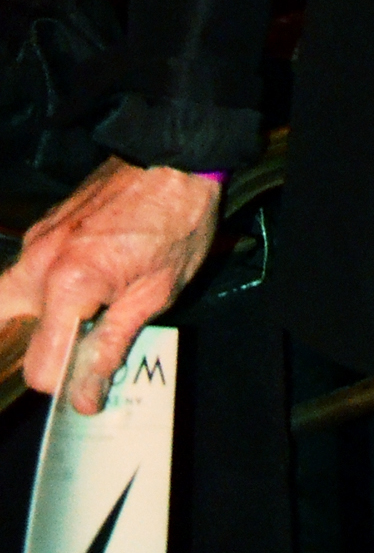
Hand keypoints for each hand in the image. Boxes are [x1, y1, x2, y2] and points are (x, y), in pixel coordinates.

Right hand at [0, 158, 220, 412]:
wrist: (176, 155)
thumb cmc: (177, 219)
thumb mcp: (156, 294)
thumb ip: (112, 346)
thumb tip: (84, 396)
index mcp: (69, 284)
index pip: (41, 366)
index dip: (67, 384)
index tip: (92, 386)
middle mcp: (40, 263)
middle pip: (10, 333)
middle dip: (44, 349)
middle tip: (83, 347)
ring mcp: (37, 242)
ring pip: (11, 302)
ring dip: (43, 319)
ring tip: (87, 316)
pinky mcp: (43, 229)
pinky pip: (29, 273)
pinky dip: (48, 291)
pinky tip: (89, 286)